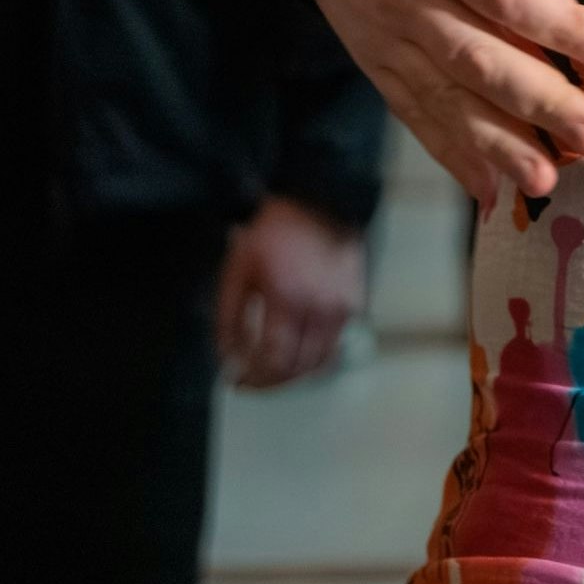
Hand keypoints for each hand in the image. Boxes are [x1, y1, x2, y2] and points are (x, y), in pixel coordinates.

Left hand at [216, 195, 369, 389]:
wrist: (319, 201)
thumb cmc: (273, 233)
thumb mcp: (238, 271)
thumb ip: (229, 319)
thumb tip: (228, 358)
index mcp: (289, 299)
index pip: (275, 359)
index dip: (255, 378)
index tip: (237, 381)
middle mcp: (321, 308)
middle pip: (298, 367)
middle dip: (271, 381)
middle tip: (251, 382)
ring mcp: (343, 307)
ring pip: (320, 362)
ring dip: (294, 374)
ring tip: (272, 371)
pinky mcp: (356, 303)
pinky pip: (334, 343)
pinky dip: (314, 355)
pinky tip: (296, 350)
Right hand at [294, 0, 583, 202]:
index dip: (554, 25)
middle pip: (474, 58)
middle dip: (535, 103)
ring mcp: (384, 36)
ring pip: (444, 99)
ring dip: (496, 144)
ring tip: (548, 179)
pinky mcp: (376, 60)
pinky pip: (415, 114)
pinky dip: (452, 156)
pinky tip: (493, 194)